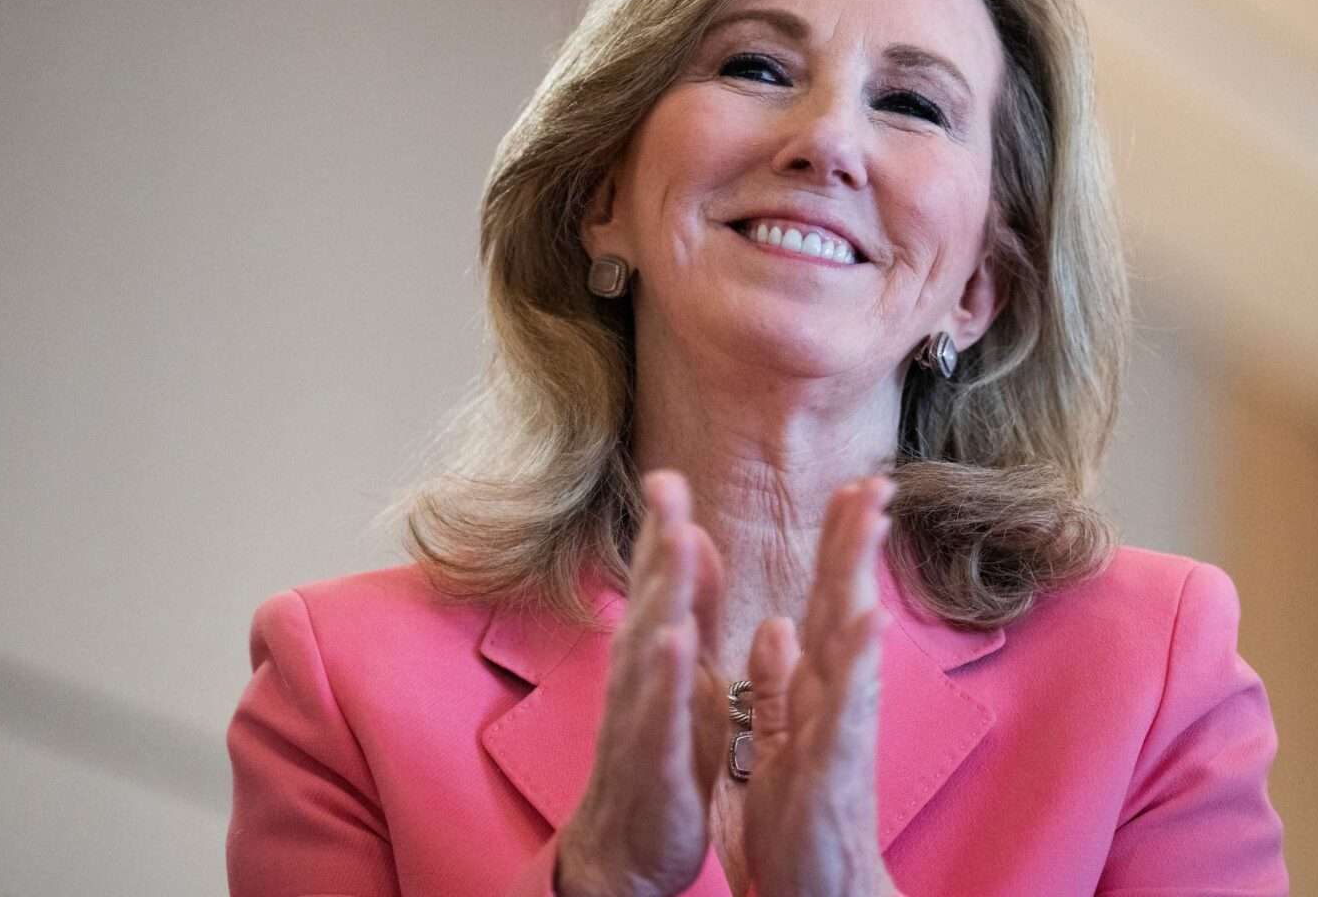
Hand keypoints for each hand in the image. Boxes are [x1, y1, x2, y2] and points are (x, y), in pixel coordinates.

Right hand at [558, 471, 728, 896]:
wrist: (630, 846)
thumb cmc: (662, 750)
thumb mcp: (683, 668)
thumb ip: (686, 602)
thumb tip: (687, 534)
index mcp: (654, 649)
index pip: (657, 576)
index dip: (662, 523)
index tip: (667, 470)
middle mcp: (637, 673)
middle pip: (648, 596)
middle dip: (658, 539)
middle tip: (665, 483)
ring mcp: (640, 716)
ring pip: (648, 645)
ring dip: (660, 592)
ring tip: (674, 540)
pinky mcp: (653, 760)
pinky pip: (658, 714)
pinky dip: (664, 677)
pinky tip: (673, 640)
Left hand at [741, 477, 899, 896]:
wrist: (813, 896)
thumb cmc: (795, 824)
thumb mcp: (774, 741)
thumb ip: (776, 685)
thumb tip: (776, 625)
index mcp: (814, 691)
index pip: (824, 604)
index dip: (834, 547)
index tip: (848, 487)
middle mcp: (834, 700)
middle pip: (844, 606)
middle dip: (855, 542)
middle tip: (873, 480)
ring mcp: (840, 730)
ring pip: (852, 644)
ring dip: (859, 580)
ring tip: (869, 525)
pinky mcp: (833, 767)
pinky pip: (846, 710)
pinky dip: (855, 667)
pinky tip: (866, 624)